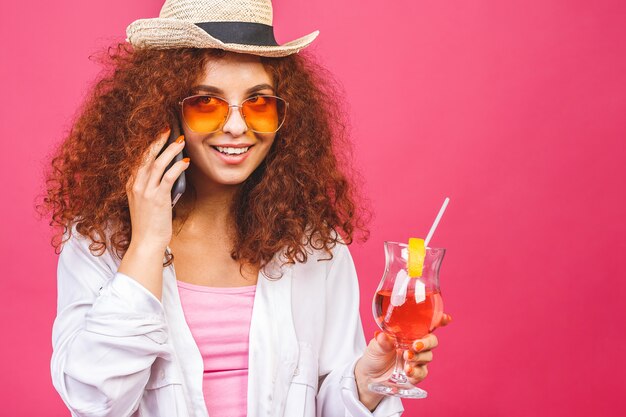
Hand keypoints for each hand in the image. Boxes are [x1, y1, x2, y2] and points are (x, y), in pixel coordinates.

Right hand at [125, 128, 189, 250]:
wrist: (146, 242)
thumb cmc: (149, 224)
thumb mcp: (146, 202)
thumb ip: (152, 187)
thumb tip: (169, 174)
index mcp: (131, 184)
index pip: (139, 159)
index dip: (150, 145)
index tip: (159, 135)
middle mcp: (136, 185)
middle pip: (146, 156)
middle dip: (158, 141)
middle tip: (168, 129)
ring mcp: (145, 191)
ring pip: (157, 164)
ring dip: (170, 150)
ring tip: (181, 142)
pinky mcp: (157, 198)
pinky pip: (167, 177)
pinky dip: (177, 167)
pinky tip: (185, 162)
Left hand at [354, 313, 451, 410]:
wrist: (370, 376)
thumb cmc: (375, 355)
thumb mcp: (375, 346)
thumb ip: (381, 342)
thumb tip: (381, 336)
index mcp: (409, 333)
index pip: (427, 325)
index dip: (439, 320)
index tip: (446, 318)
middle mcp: (416, 345)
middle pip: (432, 341)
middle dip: (427, 342)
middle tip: (416, 345)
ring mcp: (417, 360)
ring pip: (428, 357)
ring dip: (419, 357)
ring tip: (406, 357)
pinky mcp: (415, 374)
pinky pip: (422, 373)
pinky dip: (416, 372)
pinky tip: (408, 371)